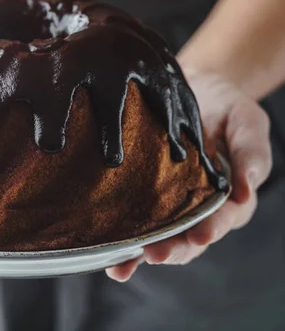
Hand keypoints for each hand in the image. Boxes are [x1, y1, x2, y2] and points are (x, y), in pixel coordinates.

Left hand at [106, 69, 271, 281]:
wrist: (192, 85)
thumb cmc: (226, 105)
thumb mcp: (247, 121)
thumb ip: (251, 153)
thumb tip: (247, 192)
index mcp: (228, 196)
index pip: (221, 219)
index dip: (210, 229)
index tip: (199, 237)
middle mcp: (197, 205)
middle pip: (186, 237)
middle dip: (170, 248)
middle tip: (153, 254)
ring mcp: (168, 200)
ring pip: (155, 234)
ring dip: (138, 252)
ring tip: (118, 265)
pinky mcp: (141, 188)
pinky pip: (131, 214)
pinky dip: (118, 233)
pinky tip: (101, 245)